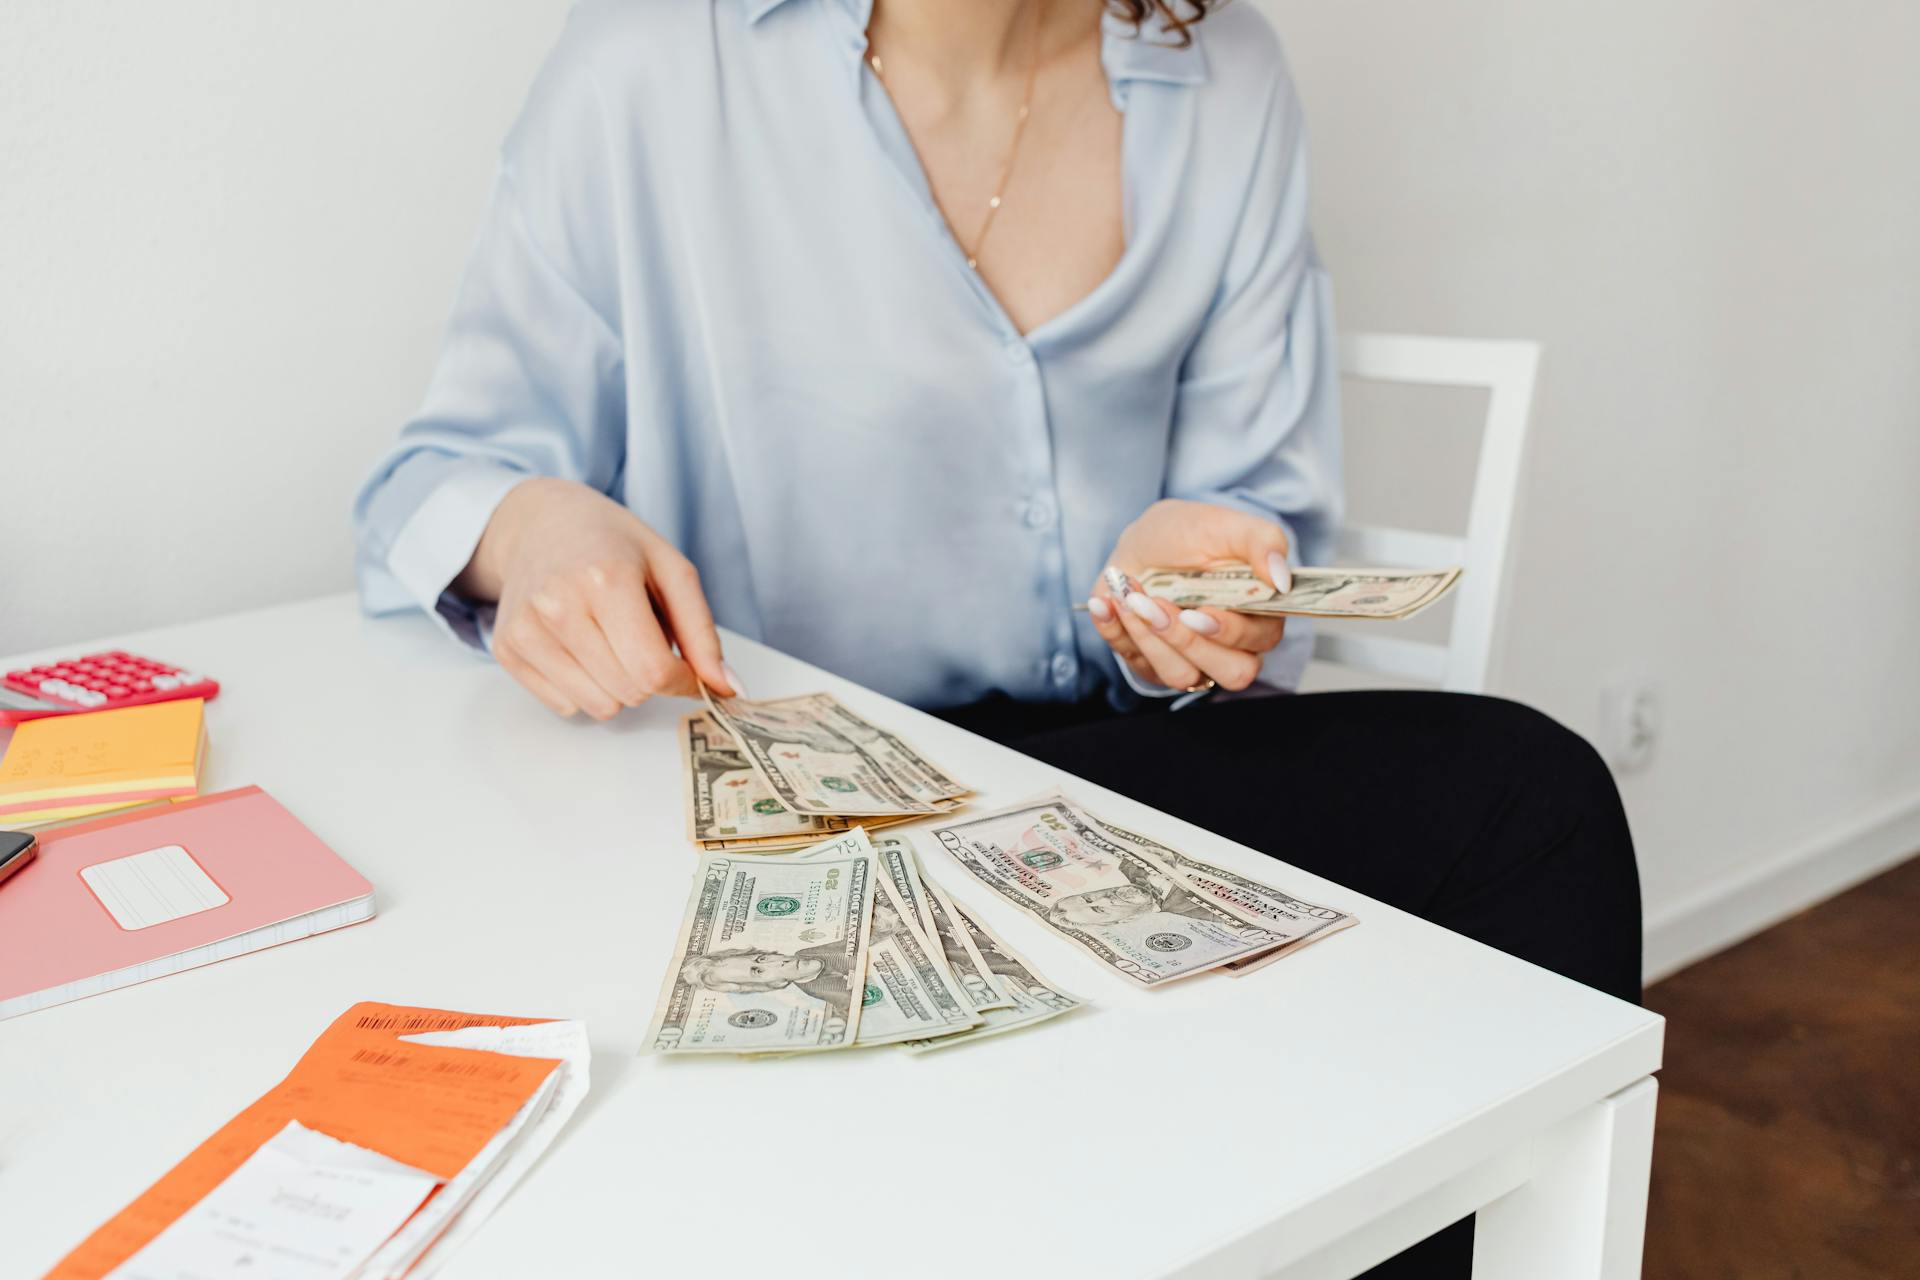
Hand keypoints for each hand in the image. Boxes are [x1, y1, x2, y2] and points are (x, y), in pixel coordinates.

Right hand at [456, 478, 736, 718]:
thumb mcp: (671, 570)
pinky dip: (583, 687)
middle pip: (629, 692)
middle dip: (648, 676)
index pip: (653, 671)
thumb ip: (702, 633)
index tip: (689, 668)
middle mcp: (558, 607)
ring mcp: (527, 631)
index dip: (683, 681)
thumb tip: (728, 688)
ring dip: (617, 685)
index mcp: (605, 580)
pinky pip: (565, 706)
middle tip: (639, 636)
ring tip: (608, 638)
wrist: (539, 523)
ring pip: (599, 707)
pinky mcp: (507, 650)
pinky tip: (578, 645)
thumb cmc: (613, 545)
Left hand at [1085, 499, 1291, 692]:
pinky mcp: (1154, 663)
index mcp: (1260, 613)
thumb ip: (1262, 541)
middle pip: (1230, 672)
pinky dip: (1116, 632)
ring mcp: (1192, 659)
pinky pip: (1137, 665)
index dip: (1231, 632)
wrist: (1143, 542)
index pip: (1261, 640)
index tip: (1200, 612)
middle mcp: (1231, 645)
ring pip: (1182, 676)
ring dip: (1149, 637)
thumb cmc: (1190, 535)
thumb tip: (1282, 578)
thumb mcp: (1224, 524)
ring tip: (1129, 596)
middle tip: (1156, 603)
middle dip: (1186, 640)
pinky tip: (1106, 603)